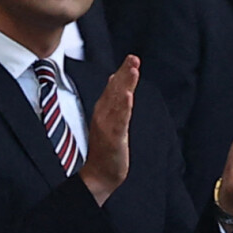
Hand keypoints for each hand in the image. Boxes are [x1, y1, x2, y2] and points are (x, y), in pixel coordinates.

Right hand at [80, 55, 139, 204]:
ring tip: (132, 71)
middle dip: (125, 74)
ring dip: (125, 86)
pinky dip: (123, 109)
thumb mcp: (109, 120)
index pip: (113, 88)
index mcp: (103, 110)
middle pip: (115, 91)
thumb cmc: (105, 148)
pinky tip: (129, 98)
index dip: (123, 73)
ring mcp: (107, 126)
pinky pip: (119, 121)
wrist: (99, 175)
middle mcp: (103, 115)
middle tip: (134, 58)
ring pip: (117, 102)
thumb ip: (112, 100)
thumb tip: (115, 79)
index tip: (132, 58)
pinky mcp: (113, 139)